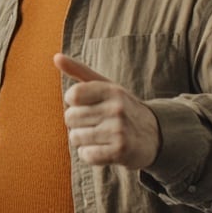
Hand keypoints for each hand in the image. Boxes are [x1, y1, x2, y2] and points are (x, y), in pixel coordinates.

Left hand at [54, 54, 159, 168]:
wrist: (155, 135)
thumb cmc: (122, 108)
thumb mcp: (106, 86)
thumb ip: (80, 71)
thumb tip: (56, 57)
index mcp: (111, 90)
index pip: (72, 95)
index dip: (73, 103)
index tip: (86, 105)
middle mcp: (116, 108)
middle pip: (70, 118)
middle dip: (77, 123)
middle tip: (96, 124)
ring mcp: (119, 130)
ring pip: (75, 137)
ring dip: (83, 140)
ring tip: (100, 136)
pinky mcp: (120, 152)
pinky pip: (86, 155)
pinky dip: (89, 155)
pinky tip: (102, 149)